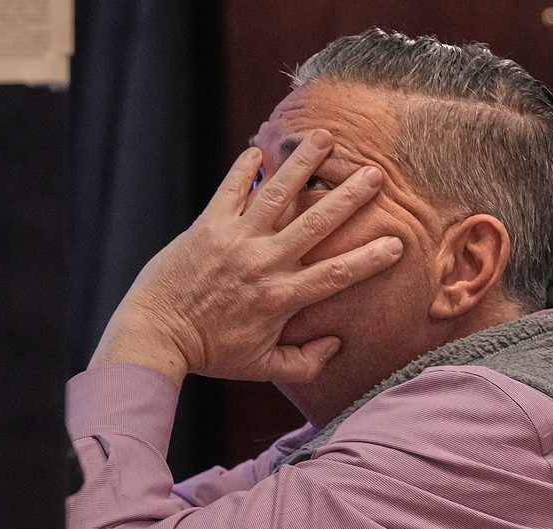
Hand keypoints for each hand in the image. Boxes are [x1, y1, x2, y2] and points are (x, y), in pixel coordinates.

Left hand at [89, 129, 402, 386]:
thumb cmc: (211, 353)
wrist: (156, 335)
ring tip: (327, 137)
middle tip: (376, 174)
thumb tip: (336, 343)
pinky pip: (230, 189)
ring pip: (277, 194)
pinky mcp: (207, 226)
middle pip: (316, 223)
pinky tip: (260, 149)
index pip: (337, 274)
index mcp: (281, 298)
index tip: (396, 243)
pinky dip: (245, 167)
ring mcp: (235, 240)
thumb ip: (305, 362)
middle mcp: (263, 263)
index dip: (369, 258)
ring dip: (304, 164)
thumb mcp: (262, 367)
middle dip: (349, 197)